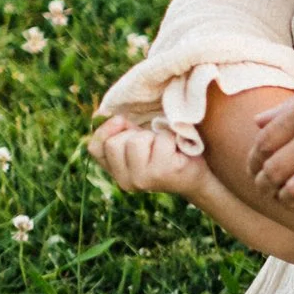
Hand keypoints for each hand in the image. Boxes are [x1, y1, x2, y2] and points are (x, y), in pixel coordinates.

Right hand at [88, 115, 207, 196]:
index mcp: (117, 173)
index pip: (95, 148)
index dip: (105, 130)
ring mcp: (144, 178)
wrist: (198, 178)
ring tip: (165, 147)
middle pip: (115, 142)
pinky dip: (171, 138)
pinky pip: (160, 140)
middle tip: (153, 143)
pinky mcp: (164, 171)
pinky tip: (178, 151)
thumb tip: (103, 112)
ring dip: (153, 136)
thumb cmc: (167, 155)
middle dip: (135, 134)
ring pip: (135, 141)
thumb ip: (122, 133)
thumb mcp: (140, 144)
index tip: (122, 121)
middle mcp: (126, 181)